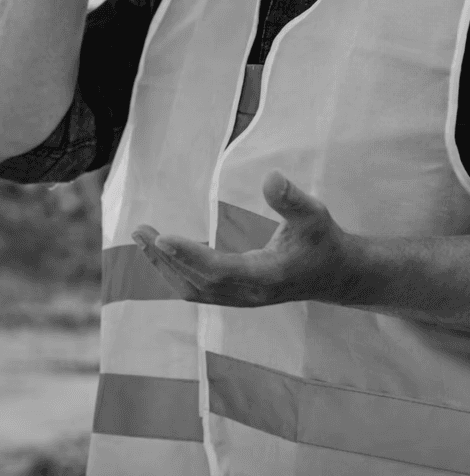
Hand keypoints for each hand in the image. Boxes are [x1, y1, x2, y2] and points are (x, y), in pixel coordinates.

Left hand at [132, 172, 353, 307]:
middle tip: (140, 230)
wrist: (334, 275)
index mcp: (267, 275)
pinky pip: (198, 288)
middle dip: (165, 258)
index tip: (162, 237)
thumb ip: (291, 199)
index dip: (189, 255)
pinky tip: (163, 250)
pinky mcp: (235, 295)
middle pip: (197, 282)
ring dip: (165, 266)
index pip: (220, 270)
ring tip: (142, 239)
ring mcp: (240, 298)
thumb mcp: (314, 214)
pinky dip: (176, 270)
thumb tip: (270, 176)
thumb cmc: (323, 241)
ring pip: (193, 289)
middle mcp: (249, 293)